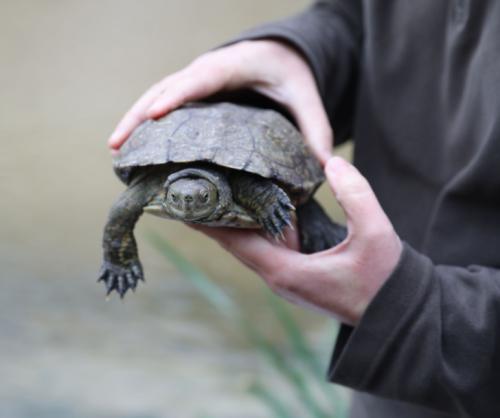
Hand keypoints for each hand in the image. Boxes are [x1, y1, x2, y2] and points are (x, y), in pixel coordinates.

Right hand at [108, 40, 332, 164]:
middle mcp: (206, 71)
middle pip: (165, 88)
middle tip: (118, 146)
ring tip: (116, 151)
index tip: (153, 117)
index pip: (199, 80)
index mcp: (232, 66)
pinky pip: (164, 104)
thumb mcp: (307, 96)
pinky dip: (146, 123)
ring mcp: (195, 82)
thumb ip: (316, 129)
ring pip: (156, 96)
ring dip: (134, 121)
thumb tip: (322, 170)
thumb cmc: (289, 73)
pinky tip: (135, 146)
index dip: (175, 96)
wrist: (280, 55)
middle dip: (139, 115)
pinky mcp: (192, 95)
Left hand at [196, 157, 401, 324]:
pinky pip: (268, 246)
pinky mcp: (297, 273)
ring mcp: (287, 276)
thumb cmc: (385, 280)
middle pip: (235, 242)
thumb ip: (355, 195)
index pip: (235, 243)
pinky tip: (254, 204)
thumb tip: (332, 161)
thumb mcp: (375, 234)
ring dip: (233, 220)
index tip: (183, 204)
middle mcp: (279, 276)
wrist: (396, 314)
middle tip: (194, 187)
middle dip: (214, 216)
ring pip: (251, 244)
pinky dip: (257, 226)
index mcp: (287, 271)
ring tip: (215, 190)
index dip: (207, 222)